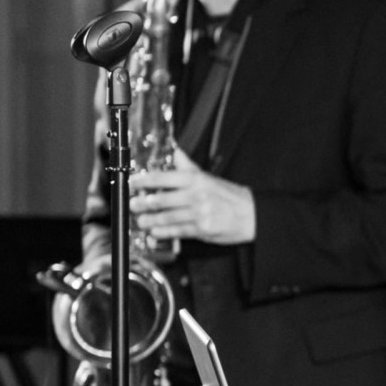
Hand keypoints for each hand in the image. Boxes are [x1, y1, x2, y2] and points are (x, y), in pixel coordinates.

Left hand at [130, 145, 256, 244]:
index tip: (133, 183)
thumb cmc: (231, 197)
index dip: (144, 181)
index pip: (163, 178)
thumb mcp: (210, 178)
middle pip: (162, 199)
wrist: (252, 216)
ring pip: (167, 217)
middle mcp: (196, 195)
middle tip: (133, 204)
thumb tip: (176, 152)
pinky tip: (155, 232)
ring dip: (150, 220)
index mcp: (196, 180)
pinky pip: (178, 231)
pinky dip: (164, 232)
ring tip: (141, 221)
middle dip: (143, 203)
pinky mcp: (202, 229)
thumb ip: (189, 166)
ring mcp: (199, 213)